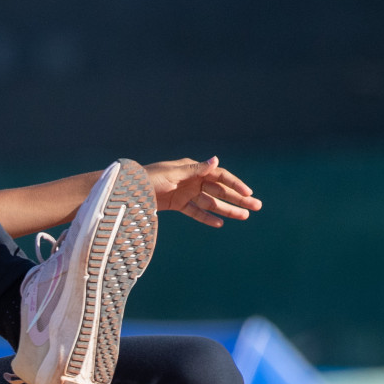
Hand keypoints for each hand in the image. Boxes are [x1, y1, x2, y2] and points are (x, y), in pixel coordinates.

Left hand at [144, 157, 261, 227]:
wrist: (127, 191)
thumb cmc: (148, 178)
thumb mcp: (172, 174)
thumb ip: (195, 170)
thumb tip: (216, 160)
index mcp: (192, 168)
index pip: (220, 176)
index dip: (235, 184)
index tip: (248, 194)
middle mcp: (191, 180)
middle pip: (220, 190)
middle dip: (238, 198)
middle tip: (256, 207)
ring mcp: (185, 193)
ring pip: (210, 202)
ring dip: (227, 210)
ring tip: (244, 217)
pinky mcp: (177, 204)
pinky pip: (195, 212)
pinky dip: (206, 217)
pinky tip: (219, 223)